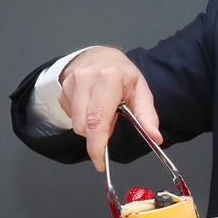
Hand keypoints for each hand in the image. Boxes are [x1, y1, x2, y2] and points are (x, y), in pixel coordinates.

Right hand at [59, 46, 161, 170]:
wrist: (100, 56)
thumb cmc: (122, 74)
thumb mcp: (141, 91)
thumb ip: (147, 116)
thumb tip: (155, 137)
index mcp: (107, 78)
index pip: (97, 119)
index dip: (97, 145)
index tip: (100, 161)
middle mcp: (85, 79)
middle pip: (84, 125)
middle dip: (97, 135)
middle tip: (111, 122)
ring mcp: (70, 84)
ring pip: (76, 123)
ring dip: (90, 126)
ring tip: (103, 110)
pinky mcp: (62, 90)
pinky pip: (70, 117)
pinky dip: (82, 118)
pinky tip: (91, 105)